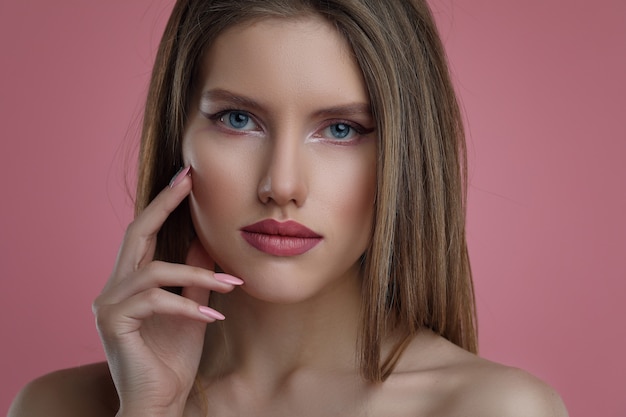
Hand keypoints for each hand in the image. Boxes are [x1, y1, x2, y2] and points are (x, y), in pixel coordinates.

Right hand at [92, 168, 242, 416]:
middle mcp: (112, 288)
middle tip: (189, 181)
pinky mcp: (113, 324)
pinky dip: (187, 306)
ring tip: (231, 285)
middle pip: (135, 234)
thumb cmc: (172, 360)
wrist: (159, 403)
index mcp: (129, 283)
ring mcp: (108, 306)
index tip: (186, 178)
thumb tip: (208, 242)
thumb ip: (195, 279)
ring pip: (155, 271)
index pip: (144, 234)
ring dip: (198, 275)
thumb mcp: (191, 311)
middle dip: (164, 204)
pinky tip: (213, 317)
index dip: (163, 204)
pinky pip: (156, 301)